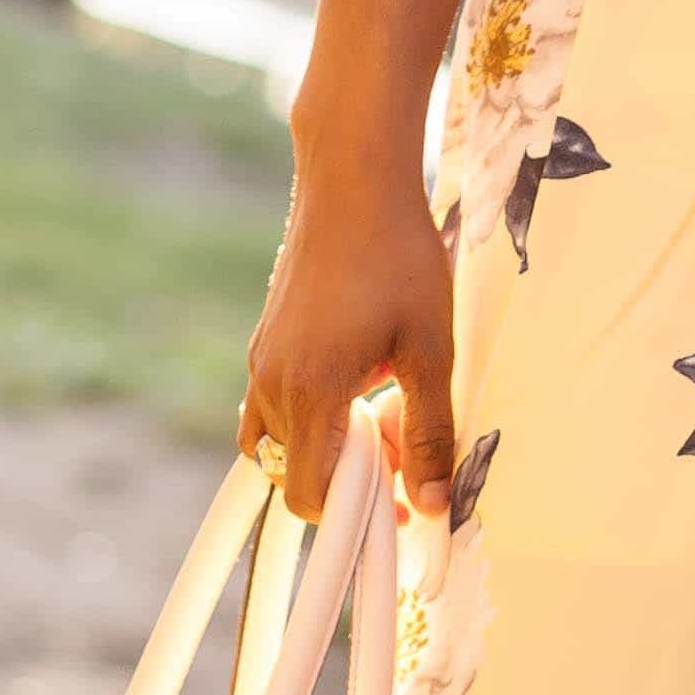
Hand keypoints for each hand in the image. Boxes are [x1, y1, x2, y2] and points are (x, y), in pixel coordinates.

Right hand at [239, 162, 457, 526]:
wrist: (353, 179)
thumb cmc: (398, 255)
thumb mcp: (431, 349)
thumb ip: (430, 432)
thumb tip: (434, 503)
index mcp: (308, 391)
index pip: (310, 495)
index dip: (356, 515)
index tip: (402, 502)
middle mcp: (270, 382)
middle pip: (292, 475)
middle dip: (346, 481)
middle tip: (400, 449)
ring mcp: (260, 361)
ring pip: (278, 443)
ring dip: (325, 449)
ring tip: (379, 415)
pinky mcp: (264, 342)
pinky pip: (271, 408)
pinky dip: (309, 419)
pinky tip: (357, 385)